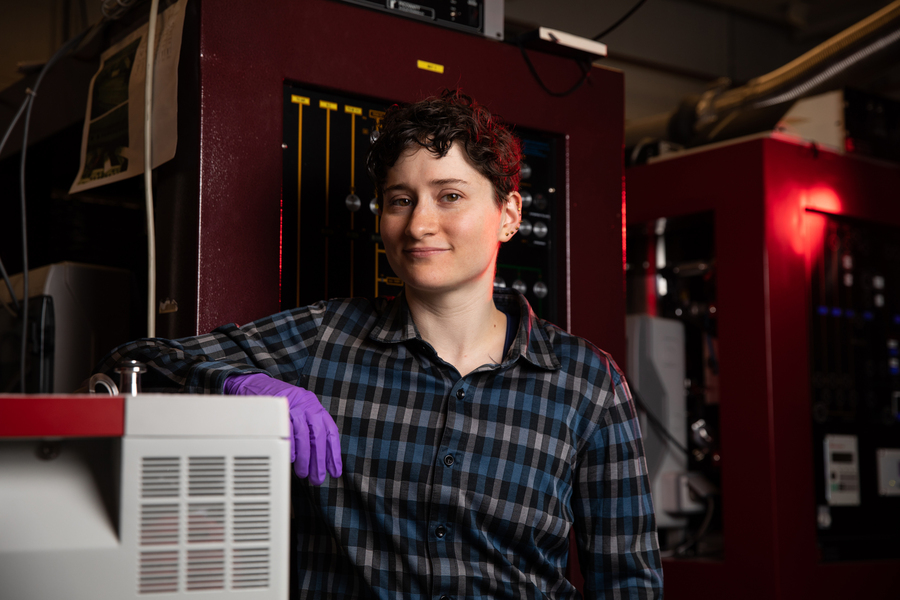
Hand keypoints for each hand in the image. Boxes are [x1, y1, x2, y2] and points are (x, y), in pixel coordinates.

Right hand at [224, 373, 341, 483]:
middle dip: (319, 460)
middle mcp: (307, 405)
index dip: (333, 453)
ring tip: (302, 473)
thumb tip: (315, 459)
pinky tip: (290, 459)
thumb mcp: (298, 410)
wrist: (254, 384)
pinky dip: (290, 446)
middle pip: (318, 435)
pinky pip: (287, 430)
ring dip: (304, 457)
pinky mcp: (278, 409)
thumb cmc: (277, 402)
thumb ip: (307, 429)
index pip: (330, 432)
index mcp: (315, 407)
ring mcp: (293, 406)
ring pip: (304, 435)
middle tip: (317, 477)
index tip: (334, 471)